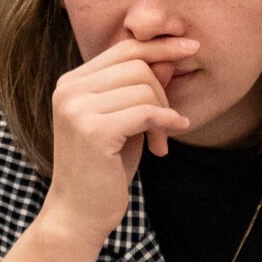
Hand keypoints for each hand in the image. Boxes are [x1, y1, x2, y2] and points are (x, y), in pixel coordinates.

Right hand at [37, 37, 194, 249]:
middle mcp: (68, 90)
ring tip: (158, 144)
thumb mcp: (127, 122)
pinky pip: (145, 112)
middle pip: (137, 65)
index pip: (123, 48)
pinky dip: (164, 124)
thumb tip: (171, 56)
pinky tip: (165, 144)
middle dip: (162, 93)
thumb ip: (142, 89)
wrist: (78, 215)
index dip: (160, 46)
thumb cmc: (104, 170)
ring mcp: (77, 108)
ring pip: (144, 87)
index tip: (192, 48)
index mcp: (71, 83)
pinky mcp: (92, 130)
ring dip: (162, 115)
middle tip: (167, 127)